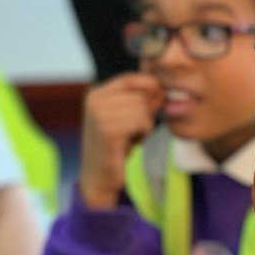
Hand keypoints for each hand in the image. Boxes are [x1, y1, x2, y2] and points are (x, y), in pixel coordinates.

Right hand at [79, 73, 163, 207]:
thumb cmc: (116, 147)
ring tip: (132, 138)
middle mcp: (94, 100)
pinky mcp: (108, 130)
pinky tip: (133, 144)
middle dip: (146, 114)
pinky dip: (144, 134)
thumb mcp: (128, 119)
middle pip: (139, 95)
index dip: (149, 85)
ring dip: (145, 126)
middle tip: (136, 132)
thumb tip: (161, 86)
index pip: (129, 78)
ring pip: (142, 109)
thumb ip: (142, 102)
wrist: (99, 177)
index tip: (160, 97)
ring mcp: (99, 114)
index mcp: (96, 94)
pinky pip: (142, 121)